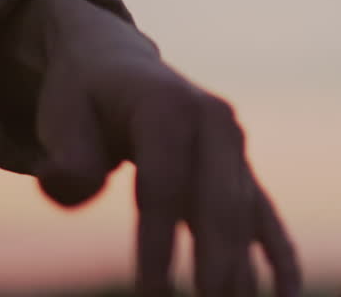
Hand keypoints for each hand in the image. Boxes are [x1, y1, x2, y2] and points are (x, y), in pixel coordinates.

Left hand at [4, 0, 300, 296]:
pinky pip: (265, 218)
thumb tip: (61, 180)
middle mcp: (215, 123)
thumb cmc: (84, 98)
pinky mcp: (242, 171)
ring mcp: (235, 148)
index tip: (150, 293)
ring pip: (244, 218)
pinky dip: (279, 259)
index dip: (159, 241)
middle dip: (215, 267)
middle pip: (217, 205)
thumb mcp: (63, 114)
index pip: (165, 184)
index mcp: (168, 106)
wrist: (117, 66)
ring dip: (244, 272)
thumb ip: (66, 153)